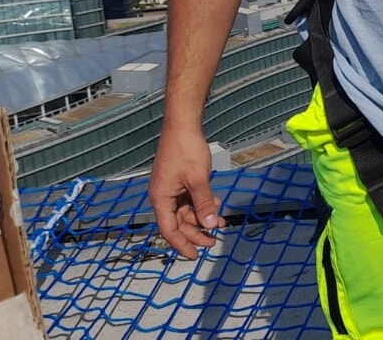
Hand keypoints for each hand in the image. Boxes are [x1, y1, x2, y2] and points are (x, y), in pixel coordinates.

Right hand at [148, 124, 221, 259]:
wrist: (183, 126)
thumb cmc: (187, 151)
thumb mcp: (199, 180)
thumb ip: (205, 204)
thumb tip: (211, 225)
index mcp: (161, 199)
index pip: (170, 230)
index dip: (182, 245)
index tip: (195, 256)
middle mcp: (162, 196)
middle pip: (179, 223)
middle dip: (197, 233)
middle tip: (214, 242)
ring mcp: (170, 189)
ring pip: (186, 212)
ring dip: (203, 218)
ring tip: (221, 223)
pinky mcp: (178, 182)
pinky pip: (189, 199)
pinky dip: (202, 204)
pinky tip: (216, 204)